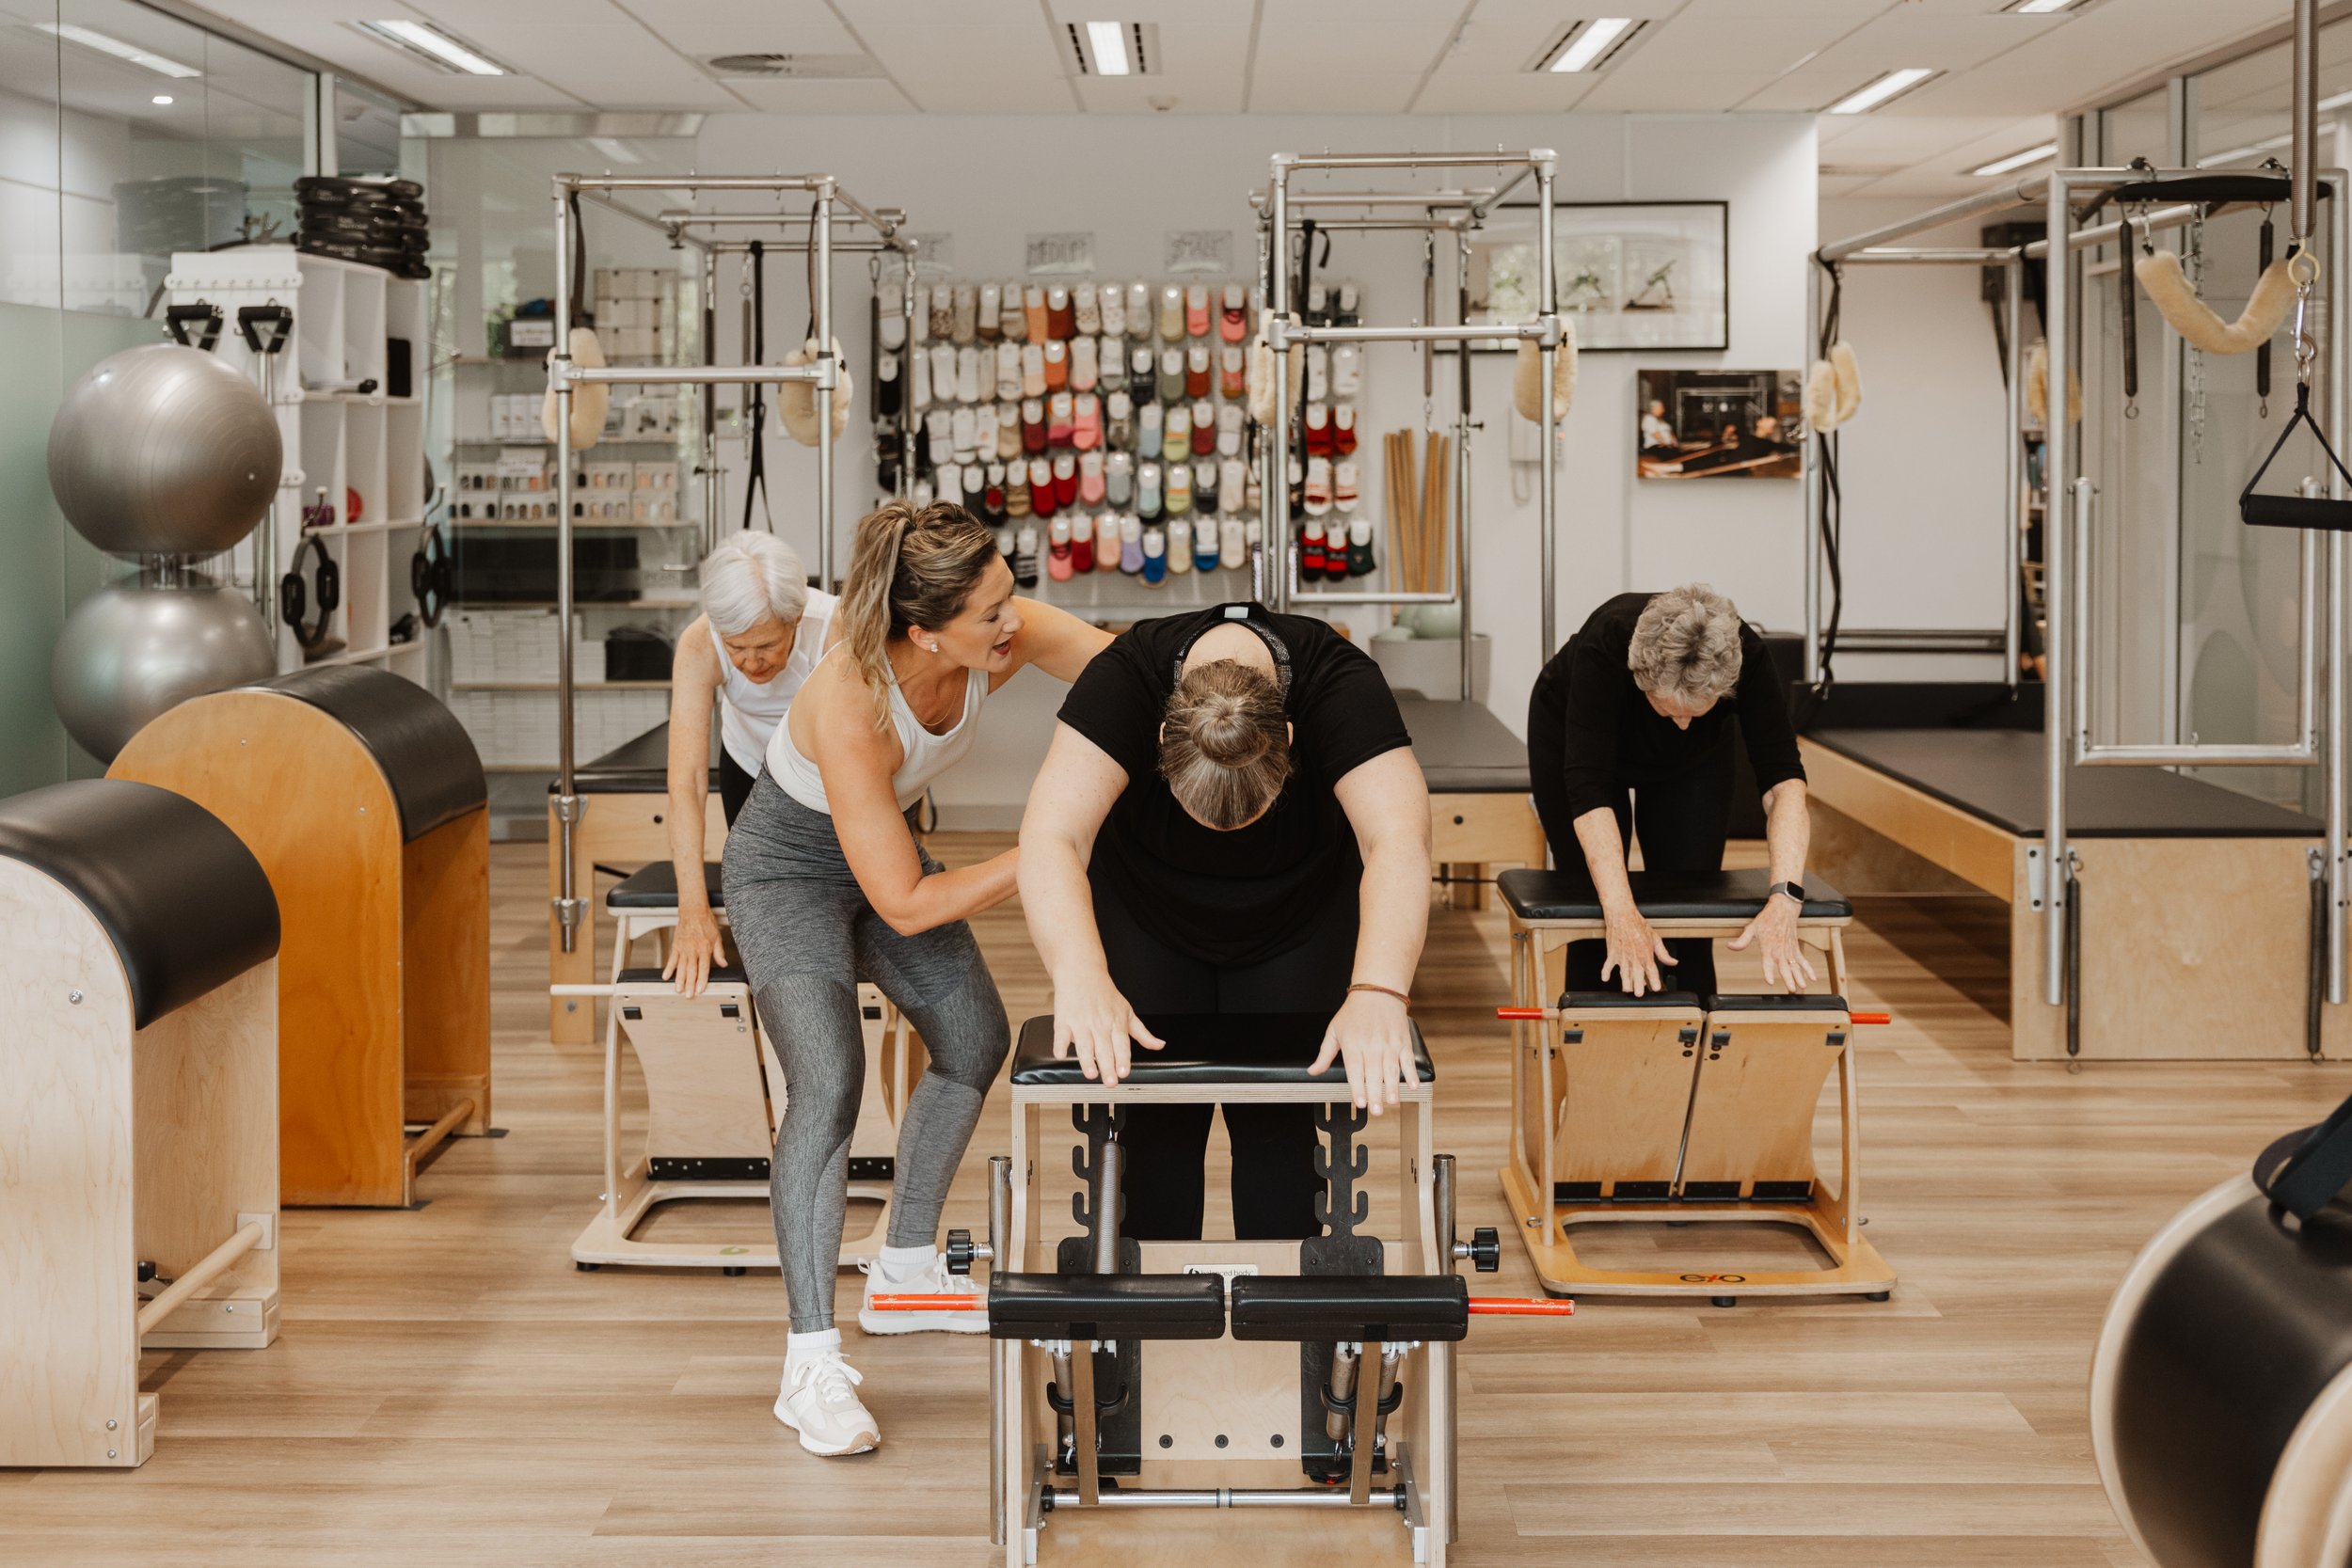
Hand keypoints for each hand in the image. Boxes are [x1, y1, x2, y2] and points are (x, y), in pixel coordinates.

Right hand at [665, 904, 726, 996]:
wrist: (693, 911)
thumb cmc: (706, 923)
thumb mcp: (717, 937)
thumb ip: (719, 952)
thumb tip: (723, 964)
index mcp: (705, 948)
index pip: (704, 968)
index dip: (702, 980)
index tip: (700, 990)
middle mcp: (693, 950)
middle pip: (692, 970)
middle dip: (690, 984)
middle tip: (688, 995)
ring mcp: (683, 949)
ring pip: (681, 967)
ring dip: (679, 979)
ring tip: (678, 990)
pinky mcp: (676, 946)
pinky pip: (671, 959)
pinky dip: (668, 968)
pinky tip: (666, 977)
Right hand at [1050, 967, 1163, 1084]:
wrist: (1081, 972)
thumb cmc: (1104, 994)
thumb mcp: (1128, 1012)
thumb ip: (1143, 1033)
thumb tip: (1159, 1045)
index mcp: (1116, 1022)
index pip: (1121, 1044)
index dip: (1123, 1059)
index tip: (1124, 1072)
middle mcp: (1099, 1023)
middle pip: (1104, 1048)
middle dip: (1108, 1066)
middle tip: (1110, 1082)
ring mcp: (1081, 1022)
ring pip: (1084, 1044)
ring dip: (1087, 1059)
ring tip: (1091, 1073)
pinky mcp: (1063, 1020)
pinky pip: (1061, 1034)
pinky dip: (1060, 1045)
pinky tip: (1061, 1054)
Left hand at [1309, 989, 1415, 1116]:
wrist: (1377, 991)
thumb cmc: (1354, 1013)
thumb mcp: (1334, 1030)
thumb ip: (1324, 1054)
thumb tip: (1313, 1071)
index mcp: (1353, 1044)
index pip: (1355, 1070)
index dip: (1358, 1088)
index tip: (1360, 1102)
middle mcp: (1371, 1044)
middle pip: (1373, 1073)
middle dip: (1375, 1094)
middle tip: (1376, 1111)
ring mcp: (1389, 1043)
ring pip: (1391, 1069)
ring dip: (1392, 1087)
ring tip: (1392, 1101)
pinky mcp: (1403, 1041)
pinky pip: (1407, 1060)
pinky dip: (1411, 1073)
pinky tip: (1412, 1085)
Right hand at [1601, 904, 1675, 996]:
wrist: (1622, 915)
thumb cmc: (1637, 925)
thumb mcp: (1655, 938)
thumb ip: (1663, 953)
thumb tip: (1673, 962)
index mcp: (1646, 953)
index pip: (1651, 970)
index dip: (1654, 980)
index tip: (1656, 988)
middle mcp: (1634, 956)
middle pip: (1637, 974)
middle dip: (1638, 985)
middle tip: (1639, 994)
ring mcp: (1622, 956)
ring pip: (1623, 973)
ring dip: (1625, 982)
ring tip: (1627, 989)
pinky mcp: (1612, 953)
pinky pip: (1608, 965)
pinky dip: (1605, 972)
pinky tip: (1605, 979)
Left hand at [1729, 896, 1816, 992]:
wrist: (1783, 909)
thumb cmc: (1766, 919)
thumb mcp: (1751, 928)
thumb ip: (1742, 941)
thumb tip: (1729, 946)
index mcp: (1768, 946)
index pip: (1767, 962)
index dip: (1768, 972)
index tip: (1770, 982)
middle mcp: (1779, 950)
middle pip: (1784, 967)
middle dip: (1788, 979)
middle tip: (1791, 989)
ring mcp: (1789, 949)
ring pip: (1795, 966)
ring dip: (1799, 976)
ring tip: (1802, 987)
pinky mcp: (1795, 948)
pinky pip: (1803, 960)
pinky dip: (1808, 969)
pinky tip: (1812, 978)